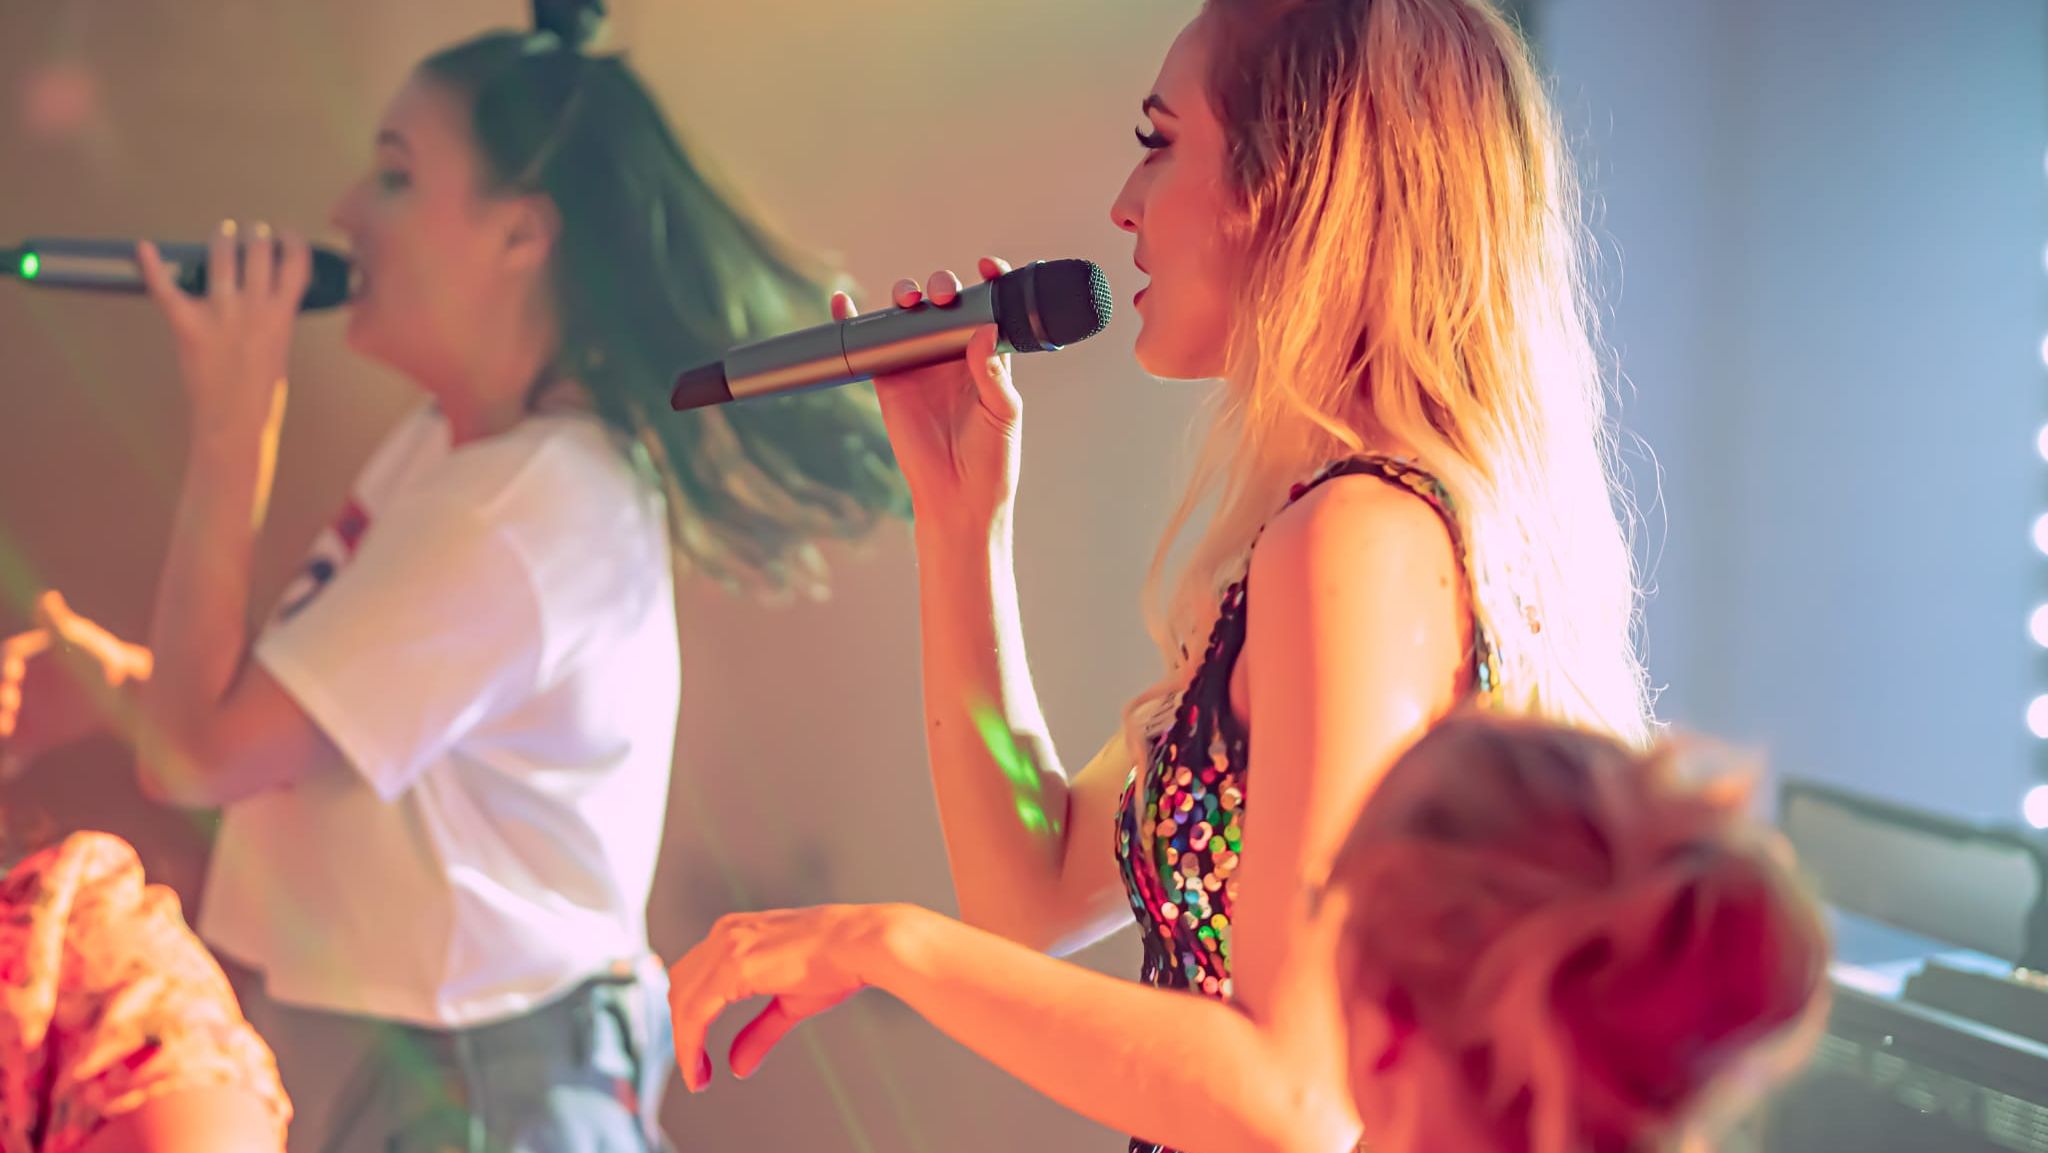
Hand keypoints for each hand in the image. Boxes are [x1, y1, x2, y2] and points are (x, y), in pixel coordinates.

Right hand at [0, 591, 150, 778]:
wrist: (120, 693)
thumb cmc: (99, 657)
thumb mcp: (80, 638)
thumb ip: (59, 623)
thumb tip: (46, 599)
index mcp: (22, 659)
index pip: (8, 662)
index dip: (7, 671)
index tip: (14, 679)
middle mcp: (15, 686)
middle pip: (0, 693)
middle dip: (0, 701)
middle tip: (10, 710)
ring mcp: (20, 712)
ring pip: (2, 721)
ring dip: (0, 727)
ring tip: (7, 732)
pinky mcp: (30, 736)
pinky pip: (14, 750)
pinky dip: (9, 762)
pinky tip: (10, 770)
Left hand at [137, 219, 308, 441]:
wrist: (235, 425)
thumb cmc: (262, 398)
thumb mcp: (281, 352)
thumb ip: (273, 321)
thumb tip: (265, 300)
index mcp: (283, 316)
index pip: (294, 263)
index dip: (292, 241)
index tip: (287, 234)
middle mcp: (254, 308)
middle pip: (258, 251)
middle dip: (256, 235)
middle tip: (252, 231)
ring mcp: (220, 315)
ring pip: (221, 257)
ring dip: (223, 239)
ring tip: (224, 232)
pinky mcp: (188, 326)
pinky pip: (165, 288)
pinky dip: (152, 266)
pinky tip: (144, 248)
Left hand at [666, 903, 900, 1090]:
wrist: (864, 944)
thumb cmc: (838, 965)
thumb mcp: (790, 1003)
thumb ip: (759, 1033)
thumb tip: (737, 1068)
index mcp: (736, 933)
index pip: (694, 977)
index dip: (689, 1019)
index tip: (698, 1058)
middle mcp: (725, 933)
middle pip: (679, 987)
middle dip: (682, 1030)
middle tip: (696, 1068)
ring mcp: (726, 946)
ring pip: (681, 1000)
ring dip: (683, 1042)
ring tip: (698, 1076)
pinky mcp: (732, 965)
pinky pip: (694, 1012)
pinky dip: (689, 1044)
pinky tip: (699, 1070)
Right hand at [837, 257, 1020, 530]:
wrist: (957, 496)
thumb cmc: (992, 458)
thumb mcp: (1003, 412)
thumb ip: (993, 373)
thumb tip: (983, 331)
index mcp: (988, 355)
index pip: (989, 307)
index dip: (989, 282)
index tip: (986, 267)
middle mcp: (953, 353)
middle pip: (944, 304)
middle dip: (942, 287)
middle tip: (943, 296)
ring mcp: (920, 364)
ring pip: (908, 316)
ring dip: (906, 297)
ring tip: (908, 300)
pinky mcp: (889, 380)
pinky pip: (871, 343)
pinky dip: (853, 320)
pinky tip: (842, 303)